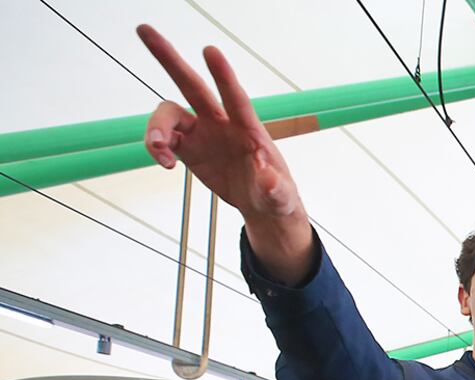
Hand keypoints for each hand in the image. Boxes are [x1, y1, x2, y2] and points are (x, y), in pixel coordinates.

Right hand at [136, 25, 311, 278]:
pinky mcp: (187, 147)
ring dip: (155, 127)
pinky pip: (161, 138)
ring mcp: (201, 132)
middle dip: (168, 58)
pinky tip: (165, 163)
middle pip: (191, 84)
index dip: (223, 75)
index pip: (234, 97)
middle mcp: (220, 122)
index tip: (210, 49)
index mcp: (248, 128)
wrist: (262, 205)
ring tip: (159, 151)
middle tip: (143, 28)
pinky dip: (155, 146)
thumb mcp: (281, 198)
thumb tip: (269, 180)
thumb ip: (275, 189)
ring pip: (168, 113)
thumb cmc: (276, 196)